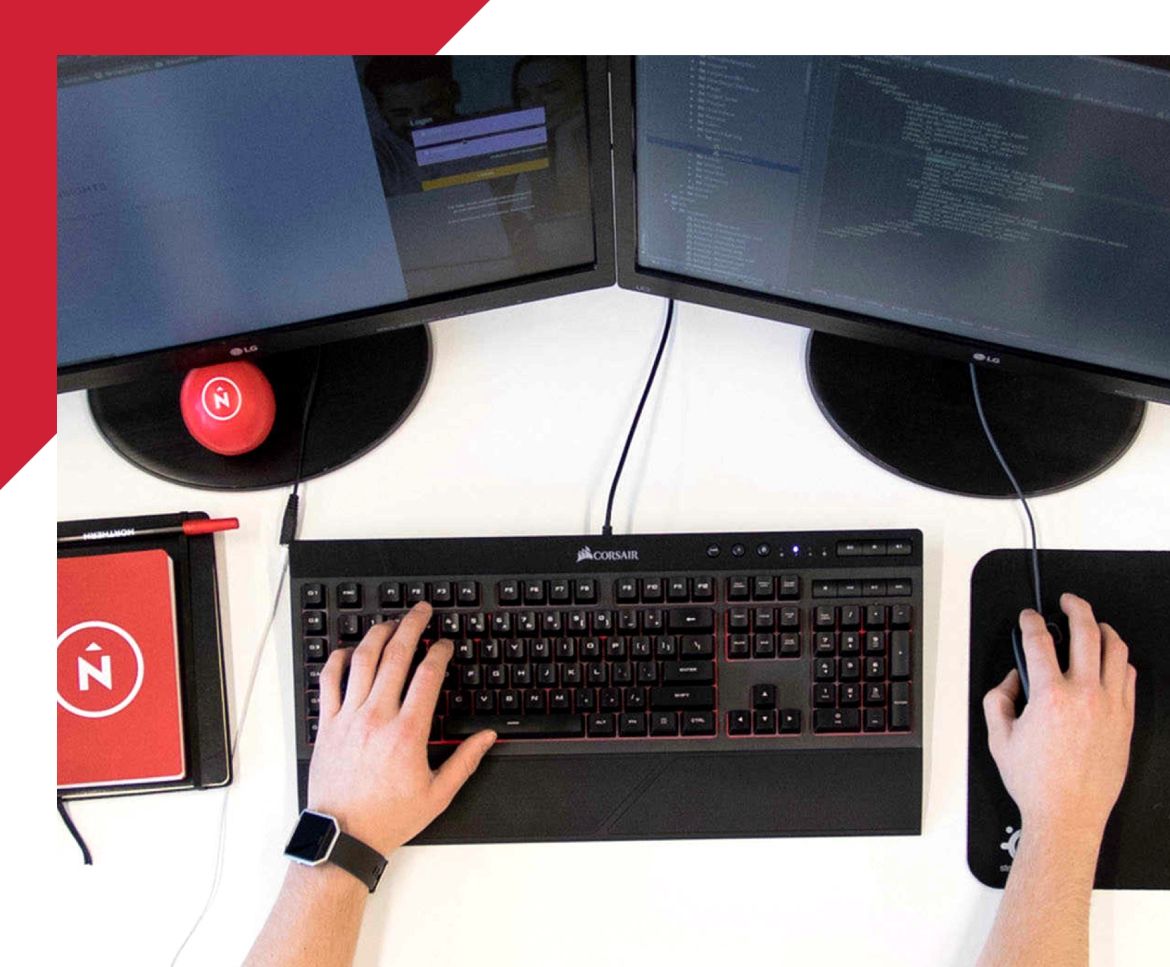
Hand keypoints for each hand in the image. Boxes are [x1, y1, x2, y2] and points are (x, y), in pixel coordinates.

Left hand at [306, 602, 495, 855]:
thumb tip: (486, 738)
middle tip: (420, 611)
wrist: (342, 837)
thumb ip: (465, 762)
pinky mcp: (327, 725)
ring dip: (377, 635)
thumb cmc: (387, 818)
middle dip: (411, 626)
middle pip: (395, 656)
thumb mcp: (437, 795)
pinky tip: (348, 651)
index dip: (439, 652)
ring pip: (361, 661)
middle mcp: (376, 717)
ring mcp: (348, 718)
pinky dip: (337, 660)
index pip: (427, 676)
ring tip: (389, 623)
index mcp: (407, 732)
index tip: (444, 644)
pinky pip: (328, 681)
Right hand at [983, 593, 1135, 837]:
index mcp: (1050, 696)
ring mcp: (1111, 707)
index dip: (1030, 621)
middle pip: (1086, 633)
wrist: (1068, 815)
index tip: (1028, 617)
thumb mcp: (998, 738)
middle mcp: (1085, 696)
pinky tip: (1111, 660)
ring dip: (1104, 630)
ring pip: (1116, 651)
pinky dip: (1120, 662)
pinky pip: (1129, 679)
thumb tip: (1011, 680)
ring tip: (1096, 624)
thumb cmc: (1036, 782)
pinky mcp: (1126, 722)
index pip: (1039, 641)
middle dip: (1075, 608)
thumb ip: (999, 699)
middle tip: (1068, 601)